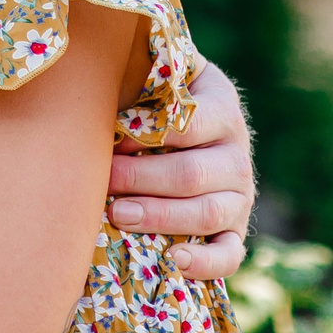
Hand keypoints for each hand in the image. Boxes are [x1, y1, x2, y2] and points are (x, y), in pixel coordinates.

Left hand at [106, 59, 252, 280]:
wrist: (193, 127)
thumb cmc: (157, 99)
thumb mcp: (157, 75)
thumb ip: (140, 73)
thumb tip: (92, 69)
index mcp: (221, 107)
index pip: (191, 124)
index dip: (148, 134)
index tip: (111, 138)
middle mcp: (237, 154)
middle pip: (191, 174)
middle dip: (141, 179)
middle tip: (103, 180)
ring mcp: (240, 196)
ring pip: (208, 213)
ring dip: (160, 216)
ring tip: (118, 215)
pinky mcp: (235, 230)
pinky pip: (230, 254)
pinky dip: (205, 262)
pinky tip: (174, 260)